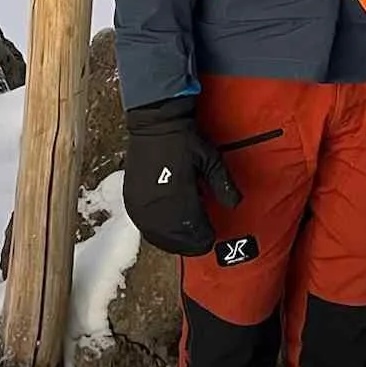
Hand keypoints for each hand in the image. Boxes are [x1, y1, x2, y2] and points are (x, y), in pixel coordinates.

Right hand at [123, 97, 242, 255]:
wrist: (155, 123)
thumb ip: (222, 183)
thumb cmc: (183, 140)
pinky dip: (157, 233)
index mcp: (178, 195)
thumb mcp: (210, 158)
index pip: (192, 229)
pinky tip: (167, 232)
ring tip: (187, 240)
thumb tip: (234, 204)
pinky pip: (144, 227)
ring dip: (173, 241)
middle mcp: (156, 204)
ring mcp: (141, 204)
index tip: (211, 237)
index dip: (203, 237)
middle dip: (190, 243)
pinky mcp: (131, 200)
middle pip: (174, 237)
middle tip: (202, 242)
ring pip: (158, 236)